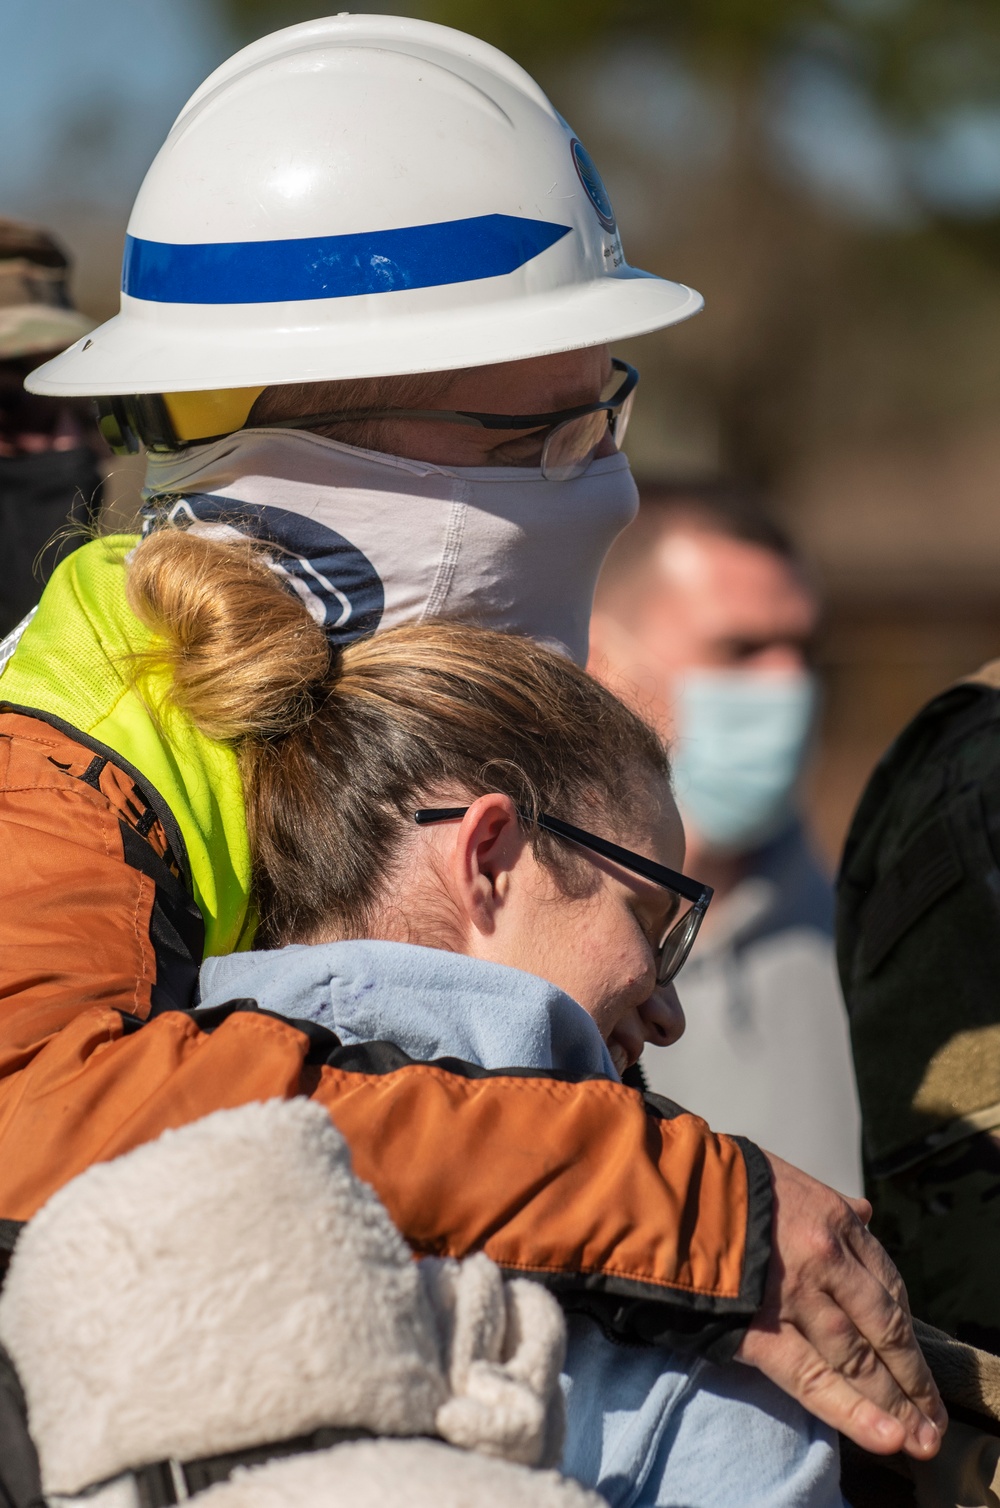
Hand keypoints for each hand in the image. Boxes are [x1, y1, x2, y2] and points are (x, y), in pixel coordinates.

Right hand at [736, 1152, 946, 1459]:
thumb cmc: (720, 1183)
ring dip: (894, 1403)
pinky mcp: (760, 1329)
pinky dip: (851, 1410)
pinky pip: (813, 1378)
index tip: (913, 1359)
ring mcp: (795, 1297)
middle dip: (912, 1379)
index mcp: (834, 1221)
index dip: (905, 1329)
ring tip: (917, 1438)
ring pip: (857, 1359)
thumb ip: (829, 1204)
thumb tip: (864, 1215)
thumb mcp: (786, 1179)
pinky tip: (882, 1435)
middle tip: (931, 1417)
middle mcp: (826, 1260)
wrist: (661, 1191)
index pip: (888, 1284)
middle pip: (884, 1328)